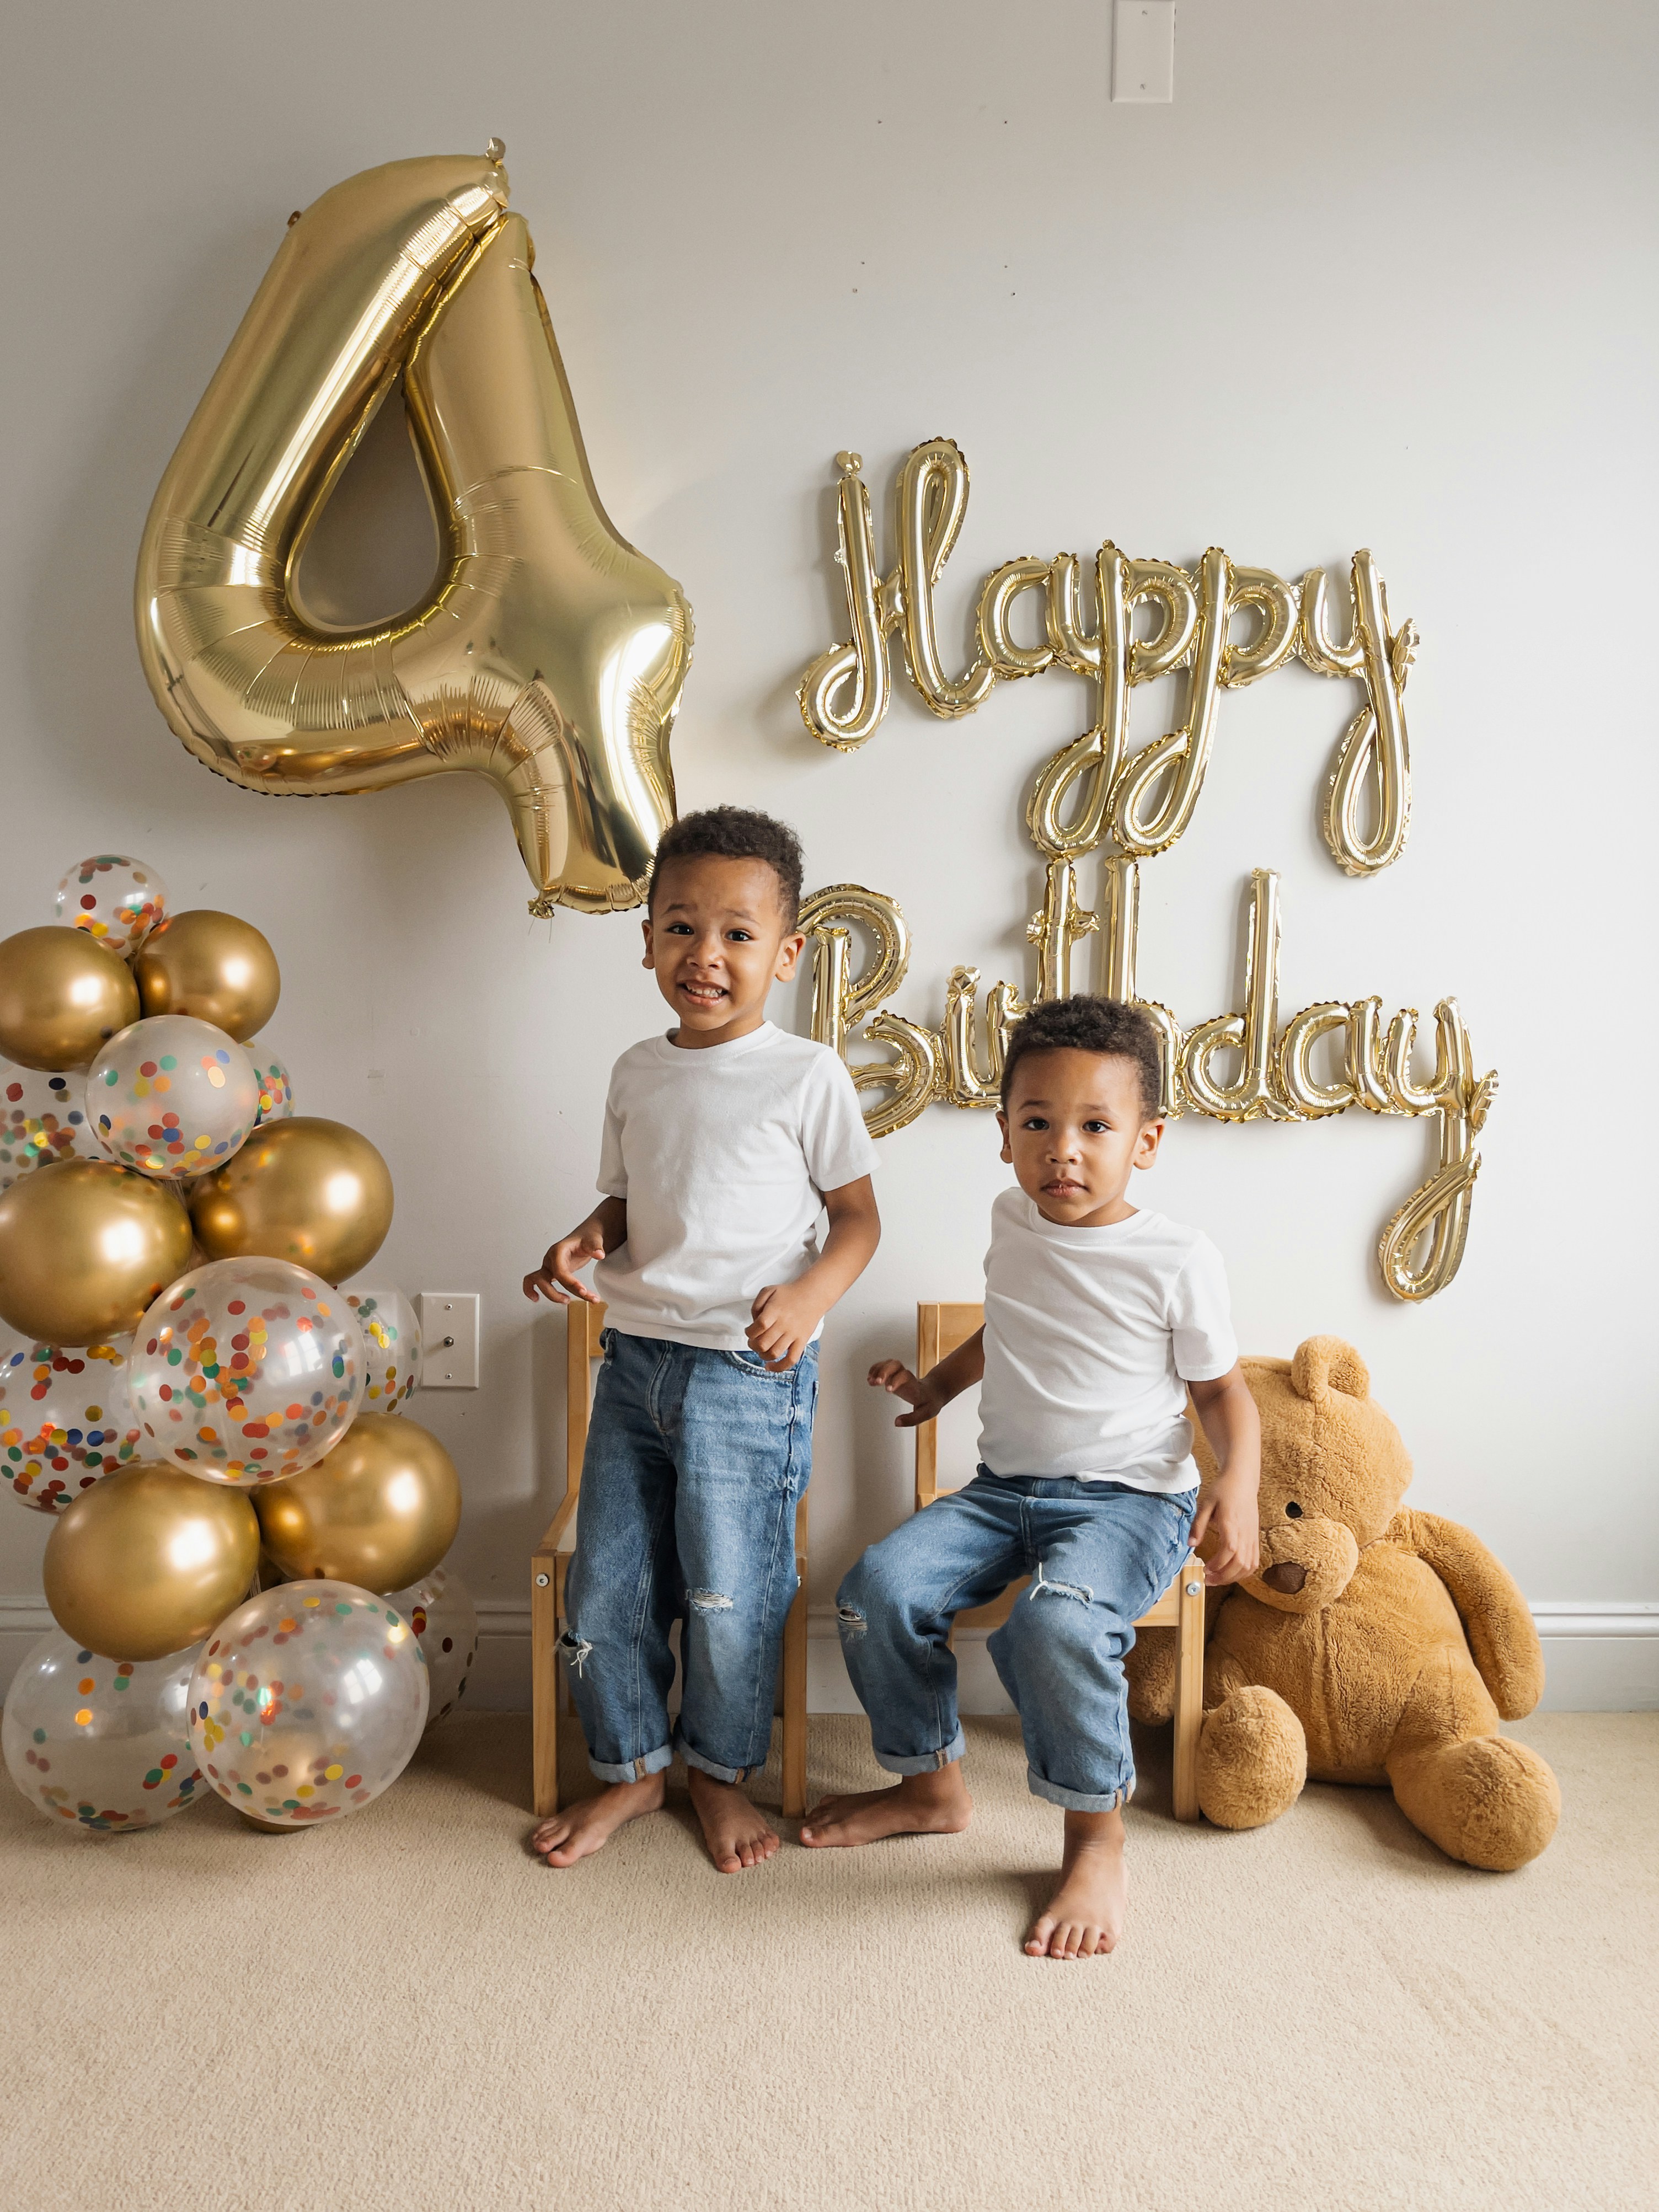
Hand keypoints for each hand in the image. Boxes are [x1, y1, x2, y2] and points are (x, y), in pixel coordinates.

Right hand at [522, 1223, 605, 1305]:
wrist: (586, 1236)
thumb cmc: (587, 1238)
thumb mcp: (594, 1240)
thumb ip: (596, 1247)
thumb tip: (599, 1254)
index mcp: (558, 1250)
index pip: (559, 1271)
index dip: (570, 1283)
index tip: (584, 1291)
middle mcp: (550, 1258)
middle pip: (546, 1279)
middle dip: (560, 1293)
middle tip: (582, 1296)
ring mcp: (548, 1265)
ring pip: (539, 1282)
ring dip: (551, 1295)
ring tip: (567, 1301)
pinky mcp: (550, 1272)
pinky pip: (532, 1281)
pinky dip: (530, 1289)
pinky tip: (535, 1298)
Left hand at [746, 1281, 817, 1369]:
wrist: (813, 1295)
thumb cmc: (789, 1294)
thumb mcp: (768, 1290)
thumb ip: (756, 1305)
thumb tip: (753, 1323)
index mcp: (774, 1311)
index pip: (758, 1327)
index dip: (749, 1332)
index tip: (749, 1331)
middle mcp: (784, 1324)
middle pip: (763, 1343)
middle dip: (753, 1345)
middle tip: (753, 1341)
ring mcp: (793, 1334)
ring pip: (774, 1353)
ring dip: (762, 1355)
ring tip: (761, 1350)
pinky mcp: (801, 1342)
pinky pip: (791, 1359)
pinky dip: (779, 1367)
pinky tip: (770, 1366)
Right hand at [866, 1359, 946, 1428]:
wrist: (935, 1390)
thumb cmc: (930, 1401)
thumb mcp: (926, 1413)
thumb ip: (912, 1419)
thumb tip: (896, 1422)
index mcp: (915, 1386)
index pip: (906, 1377)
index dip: (896, 1380)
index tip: (887, 1389)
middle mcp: (907, 1377)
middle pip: (896, 1365)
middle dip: (884, 1371)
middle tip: (876, 1381)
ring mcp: (900, 1374)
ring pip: (890, 1364)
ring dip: (878, 1369)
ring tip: (870, 1380)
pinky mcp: (895, 1375)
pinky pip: (885, 1366)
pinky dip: (876, 1369)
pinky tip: (870, 1377)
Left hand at [1188, 1467, 1260, 1586]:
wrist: (1242, 1480)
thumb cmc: (1224, 1490)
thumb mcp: (1205, 1504)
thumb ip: (1198, 1525)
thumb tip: (1190, 1544)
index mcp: (1231, 1523)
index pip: (1229, 1549)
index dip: (1218, 1563)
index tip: (1206, 1568)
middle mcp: (1244, 1532)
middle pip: (1240, 1563)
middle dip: (1224, 1576)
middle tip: (1208, 1579)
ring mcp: (1252, 1536)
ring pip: (1249, 1565)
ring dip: (1233, 1576)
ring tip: (1218, 1577)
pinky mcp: (1255, 1538)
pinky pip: (1254, 1560)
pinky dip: (1244, 1571)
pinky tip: (1231, 1571)